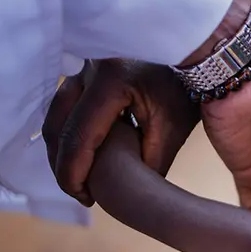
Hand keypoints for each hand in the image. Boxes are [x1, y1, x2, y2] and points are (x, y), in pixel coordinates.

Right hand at [43, 60, 198, 206]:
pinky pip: (65, 105)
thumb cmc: (187, 89)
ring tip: (81, 178)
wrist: (194, 53)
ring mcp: (83, 65)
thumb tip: (125, 196)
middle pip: (58, 125)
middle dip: (63, 165)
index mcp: (112, 80)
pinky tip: (83, 154)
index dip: (74, 173)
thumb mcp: (173, 130)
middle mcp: (89, 68)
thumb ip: (148, 164)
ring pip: (56, 114)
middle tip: (81, 193)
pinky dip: (68, 131)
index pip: (79, 135)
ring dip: (62, 149)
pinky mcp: (84, 69)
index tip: (85, 198)